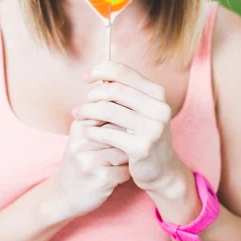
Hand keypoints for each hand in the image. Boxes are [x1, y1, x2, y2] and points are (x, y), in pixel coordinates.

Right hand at [50, 117, 130, 219]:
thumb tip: (131, 109)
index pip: (109, 114)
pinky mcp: (102, 178)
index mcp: (78, 128)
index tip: (124, 130)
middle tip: (127, 148)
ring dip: (128, 158)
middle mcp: (82, 142)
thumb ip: (101, 121)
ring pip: (125, 151)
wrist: (62, 195)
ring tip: (121, 162)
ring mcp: (91, 161)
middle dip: (127, 140)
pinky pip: (126, 170)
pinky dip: (126, 173)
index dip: (121, 121)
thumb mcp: (82, 137)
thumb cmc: (79, 161)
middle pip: (119, 132)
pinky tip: (118, 175)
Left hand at [73, 61, 179, 194]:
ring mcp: (152, 128)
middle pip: (115, 90)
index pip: (123, 71)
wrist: (162, 170)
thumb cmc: (144, 134)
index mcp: (156, 93)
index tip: (86, 77)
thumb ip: (123, 92)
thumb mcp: (140, 109)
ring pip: (109, 110)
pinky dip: (92, 130)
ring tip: (77, 114)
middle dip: (93, 94)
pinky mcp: (143, 147)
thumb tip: (96, 75)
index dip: (100, 70)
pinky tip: (85, 131)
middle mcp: (158, 108)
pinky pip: (108, 134)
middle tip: (83, 102)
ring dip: (88, 111)